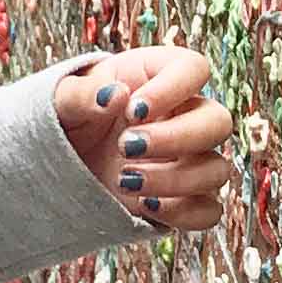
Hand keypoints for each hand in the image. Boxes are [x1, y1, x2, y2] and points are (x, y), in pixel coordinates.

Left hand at [55, 44, 234, 235]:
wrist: (62, 162)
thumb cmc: (69, 118)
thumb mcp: (62, 100)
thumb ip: (81, 94)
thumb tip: (115, 95)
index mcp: (161, 77)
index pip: (195, 69)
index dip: (173, 88)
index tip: (133, 111)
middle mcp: (186, 116)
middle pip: (219, 122)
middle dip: (176, 138)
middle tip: (125, 147)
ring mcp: (190, 160)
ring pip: (217, 170)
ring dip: (175, 180)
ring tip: (124, 181)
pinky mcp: (185, 200)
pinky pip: (208, 211)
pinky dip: (182, 213)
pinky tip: (142, 205)